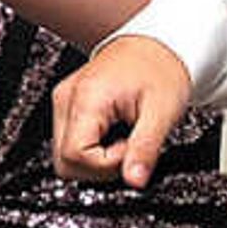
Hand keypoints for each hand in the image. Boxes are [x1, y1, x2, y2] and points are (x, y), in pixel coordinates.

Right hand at [53, 33, 192, 187]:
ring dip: (95, 160)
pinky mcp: (68, 105)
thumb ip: (145, 150)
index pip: (75, 156)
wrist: (158, 45)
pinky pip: (71, 142)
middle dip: (99, 168)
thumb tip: (134, 181)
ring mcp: (64, 102)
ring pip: (65, 157)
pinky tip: (112, 134)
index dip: (106, 165)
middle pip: (64, 161)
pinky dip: (92, 149)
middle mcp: (66, 99)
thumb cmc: (161, 69)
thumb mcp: (162, 113)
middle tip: (128, 146)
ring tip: (122, 137)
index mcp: (86, 98)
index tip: (131, 149)